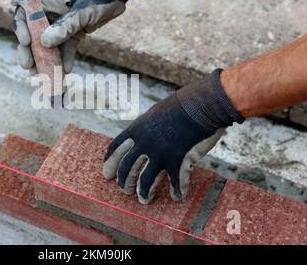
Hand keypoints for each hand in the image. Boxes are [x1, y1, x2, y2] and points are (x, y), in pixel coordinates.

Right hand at [13, 0, 148, 74]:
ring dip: (46, 61)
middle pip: (33, 35)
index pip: (24, 15)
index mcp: (45, 2)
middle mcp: (49, 15)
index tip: (26, 42)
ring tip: (44, 76)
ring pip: (48, 46)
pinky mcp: (72, 34)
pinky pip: (65, 49)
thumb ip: (65, 25)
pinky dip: (65, 60)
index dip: (20, 29)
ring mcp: (60, 26)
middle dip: (30, 52)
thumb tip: (44, 43)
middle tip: (29, 68)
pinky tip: (66, 72)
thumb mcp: (81, 10)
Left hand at [103, 70, 244, 203]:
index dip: (109, 163)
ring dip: (143, 193)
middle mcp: (144, 143)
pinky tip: (177, 196)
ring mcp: (159, 153)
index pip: (116, 148)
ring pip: (145, 181)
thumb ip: (146, 127)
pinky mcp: (177, 161)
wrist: (199, 105)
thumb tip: (141, 135)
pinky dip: (176, 191)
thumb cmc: (180, 106)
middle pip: (126, 168)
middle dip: (124, 182)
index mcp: (136, 129)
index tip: (107, 174)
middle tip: (124, 190)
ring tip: (144, 200)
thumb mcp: (155, 113)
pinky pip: (174, 182)